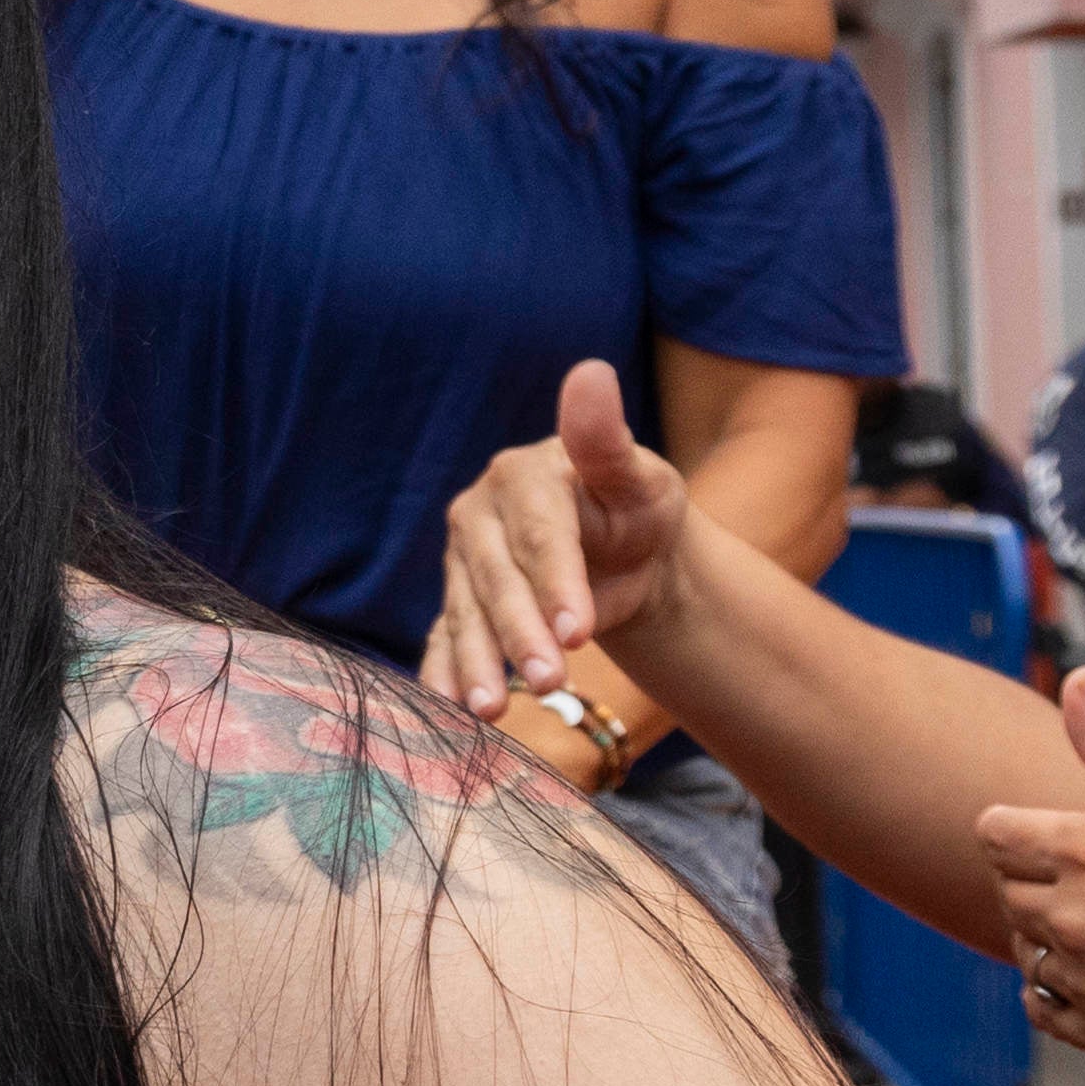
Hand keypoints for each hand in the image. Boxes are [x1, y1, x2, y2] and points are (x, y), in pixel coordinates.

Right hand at [425, 353, 694, 714]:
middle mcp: (478, 515)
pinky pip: (445, 640)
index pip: (537, 533)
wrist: (627, 558)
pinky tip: (449, 708)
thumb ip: (607, 438)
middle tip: (551, 681)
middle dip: (520, 633)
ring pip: (466, 615)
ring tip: (491, 711)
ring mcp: (462, 563)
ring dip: (476, 664)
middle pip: (496, 580)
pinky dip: (445, 675)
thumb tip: (591, 373)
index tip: (580, 631)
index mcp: (520, 476)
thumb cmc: (638, 512)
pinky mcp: (457, 603)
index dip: (555, 581)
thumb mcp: (639, 477)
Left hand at [984, 671, 1084, 1085]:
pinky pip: (1044, 1008)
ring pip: (1025, 949)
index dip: (1023, 826)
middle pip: (1008, 889)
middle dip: (1042, 876)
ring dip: (1054, 934)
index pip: (997, 831)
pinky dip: (1062, 990)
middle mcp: (1078, 919)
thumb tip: (1076, 681)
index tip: (1057, 831)